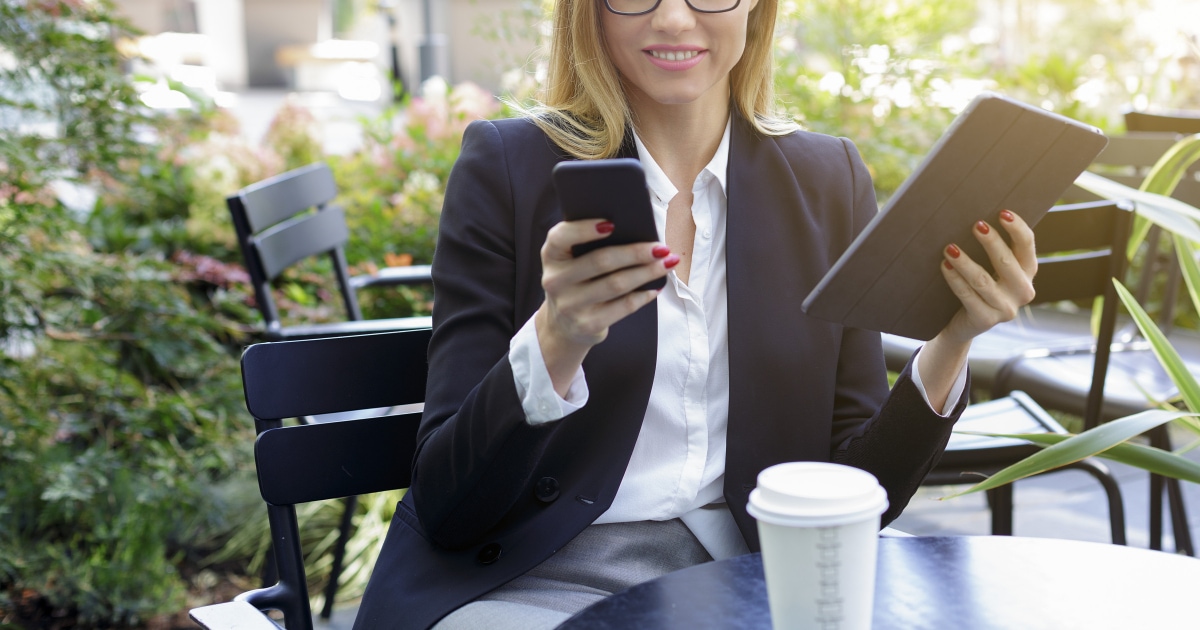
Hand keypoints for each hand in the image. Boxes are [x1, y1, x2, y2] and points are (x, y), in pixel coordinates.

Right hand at [535, 219, 676, 393]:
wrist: (562, 326)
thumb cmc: (575, 282)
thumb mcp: (571, 262)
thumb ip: (589, 245)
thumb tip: (637, 233)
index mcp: (551, 256)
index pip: (561, 237)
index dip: (584, 229)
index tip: (612, 223)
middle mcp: (555, 280)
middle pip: (601, 261)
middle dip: (636, 253)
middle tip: (661, 247)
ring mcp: (570, 305)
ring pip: (616, 284)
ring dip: (647, 272)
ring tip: (667, 263)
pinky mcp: (587, 325)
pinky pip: (622, 307)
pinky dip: (643, 296)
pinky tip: (655, 287)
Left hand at [939, 209, 1037, 344]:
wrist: (965, 324)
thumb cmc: (979, 287)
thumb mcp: (993, 269)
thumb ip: (994, 249)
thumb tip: (978, 219)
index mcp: (1028, 272)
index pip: (1027, 245)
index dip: (1017, 228)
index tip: (1002, 212)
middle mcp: (1023, 291)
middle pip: (1007, 262)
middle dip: (991, 242)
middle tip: (975, 225)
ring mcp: (1006, 309)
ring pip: (983, 281)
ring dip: (965, 262)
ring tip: (949, 247)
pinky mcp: (986, 320)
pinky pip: (967, 295)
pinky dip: (954, 279)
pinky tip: (944, 265)